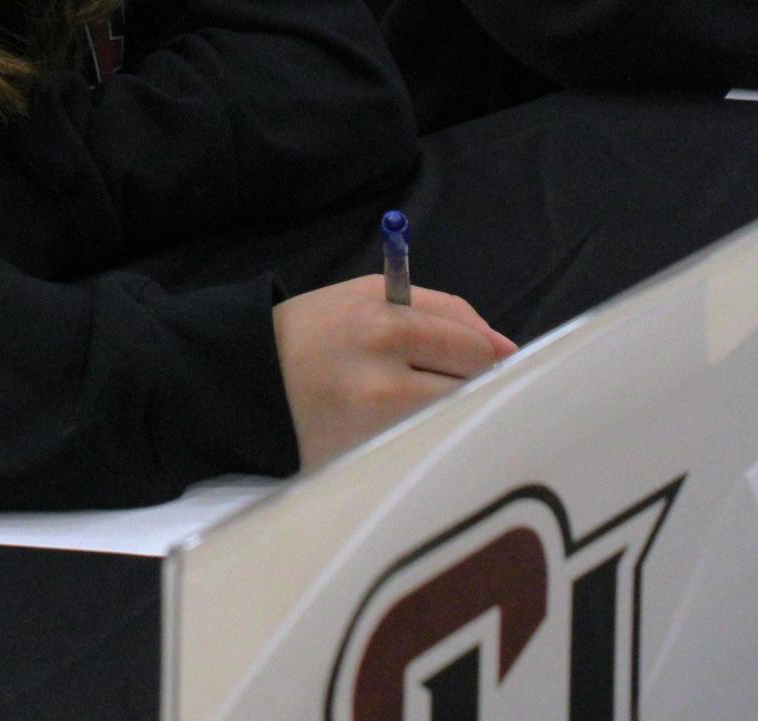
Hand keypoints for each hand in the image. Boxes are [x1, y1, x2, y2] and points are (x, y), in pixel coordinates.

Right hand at [272, 276, 516, 470]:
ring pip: (454, 421)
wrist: (251, 378)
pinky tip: (400, 425)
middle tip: (434, 376)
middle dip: (466, 381)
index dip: (479, 349)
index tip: (465, 355)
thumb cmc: (320, 328)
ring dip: (448, 411)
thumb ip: (443, 310)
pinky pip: (427, 448)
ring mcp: (377, 431)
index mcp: (384, 327)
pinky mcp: (370, 465)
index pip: (472, 346)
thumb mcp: (371, 294)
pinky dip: (425, 437)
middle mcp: (384, 382)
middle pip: (473, 388)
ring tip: (415, 400)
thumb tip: (506, 347)